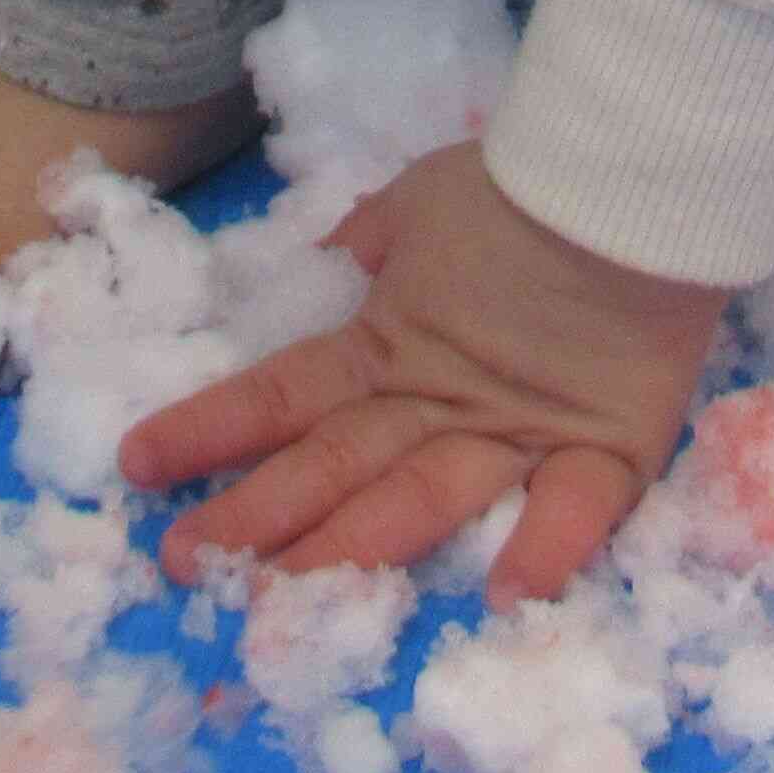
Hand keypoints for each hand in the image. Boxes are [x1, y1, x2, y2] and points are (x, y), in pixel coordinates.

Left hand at [125, 145, 726, 606]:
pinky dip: (548, 545)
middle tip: (178, 567)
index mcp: (390, 341)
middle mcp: (441, 399)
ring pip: (421, 500)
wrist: (637, 171)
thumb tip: (340, 255)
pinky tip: (507, 596)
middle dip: (252, 517)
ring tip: (283, 601)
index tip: (136, 465)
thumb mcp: (427, 198)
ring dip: (351, 552)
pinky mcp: (607, 442)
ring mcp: (521, 428)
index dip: (208, 429)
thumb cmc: (528, 180)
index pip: (281, 393)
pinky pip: (579, 506)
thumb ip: (378, 237)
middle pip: (332, 464)